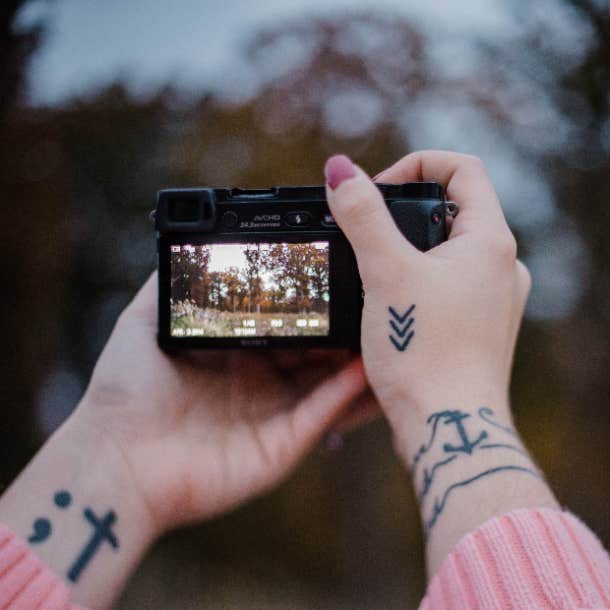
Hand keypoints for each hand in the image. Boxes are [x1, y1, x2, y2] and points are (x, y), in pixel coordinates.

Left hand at [75, 272, 366, 533]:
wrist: (115, 463)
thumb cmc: (122, 395)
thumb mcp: (142, 324)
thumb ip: (170, 286)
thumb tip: (185, 246)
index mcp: (232, 354)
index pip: (281, 324)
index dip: (306, 304)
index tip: (330, 275)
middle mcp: (257, 382)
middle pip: (312, 350)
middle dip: (340, 327)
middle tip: (368, 298)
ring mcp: (273, 414)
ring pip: (326, 381)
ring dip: (354, 358)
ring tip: (382, 329)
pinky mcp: (282, 445)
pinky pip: (322, 413)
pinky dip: (347, 391)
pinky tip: (366, 364)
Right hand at [324, 152, 530, 438]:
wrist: (446, 427)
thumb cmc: (424, 353)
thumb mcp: (386, 273)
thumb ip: (362, 216)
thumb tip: (340, 171)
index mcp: (490, 241)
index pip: (463, 169)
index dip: (417, 165)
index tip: (378, 191)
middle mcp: (501, 266)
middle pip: (453, 209)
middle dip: (404, 211)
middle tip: (367, 231)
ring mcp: (492, 299)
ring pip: (448, 250)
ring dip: (409, 249)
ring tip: (374, 272)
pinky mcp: (477, 326)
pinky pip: (447, 285)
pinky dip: (418, 281)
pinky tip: (390, 304)